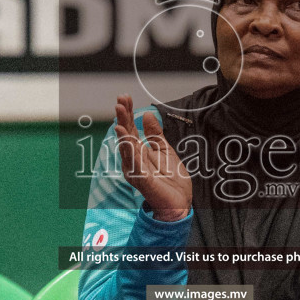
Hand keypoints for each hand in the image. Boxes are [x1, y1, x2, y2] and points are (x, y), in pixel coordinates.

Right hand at [112, 95, 191, 221]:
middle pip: (126, 134)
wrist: (180, 202)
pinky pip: (134, 162)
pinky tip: (125, 136)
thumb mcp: (165, 149)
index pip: (131, 128)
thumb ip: (155, 134)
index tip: (125, 97)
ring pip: (126, 146)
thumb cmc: (172, 180)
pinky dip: (128, 148)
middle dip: (123, 116)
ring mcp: (135, 169)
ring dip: (123, 129)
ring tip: (119, 113)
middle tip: (120, 100)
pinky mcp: (141, 179)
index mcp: (139, 151)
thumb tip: (147, 114)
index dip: (128, 112)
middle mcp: (133, 159)